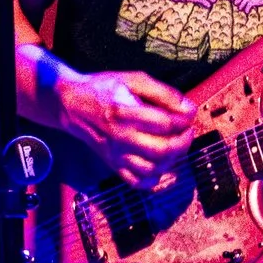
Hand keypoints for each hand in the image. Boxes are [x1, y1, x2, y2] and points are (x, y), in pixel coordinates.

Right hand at [55, 70, 194, 186]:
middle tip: (187, 131)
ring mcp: (117, 155)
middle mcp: (121, 138)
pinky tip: (159, 164)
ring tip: (174, 144)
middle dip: (183, 141)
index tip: (188, 113)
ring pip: (153, 169)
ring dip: (172, 159)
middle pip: (163, 149)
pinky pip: (138, 182)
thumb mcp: (133, 80)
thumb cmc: (104, 89)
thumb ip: (163, 93)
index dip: (184, 119)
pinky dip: (154, 178)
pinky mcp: (114, 165)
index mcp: (125, 113)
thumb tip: (189, 109)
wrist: (73, 106)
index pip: (166, 123)